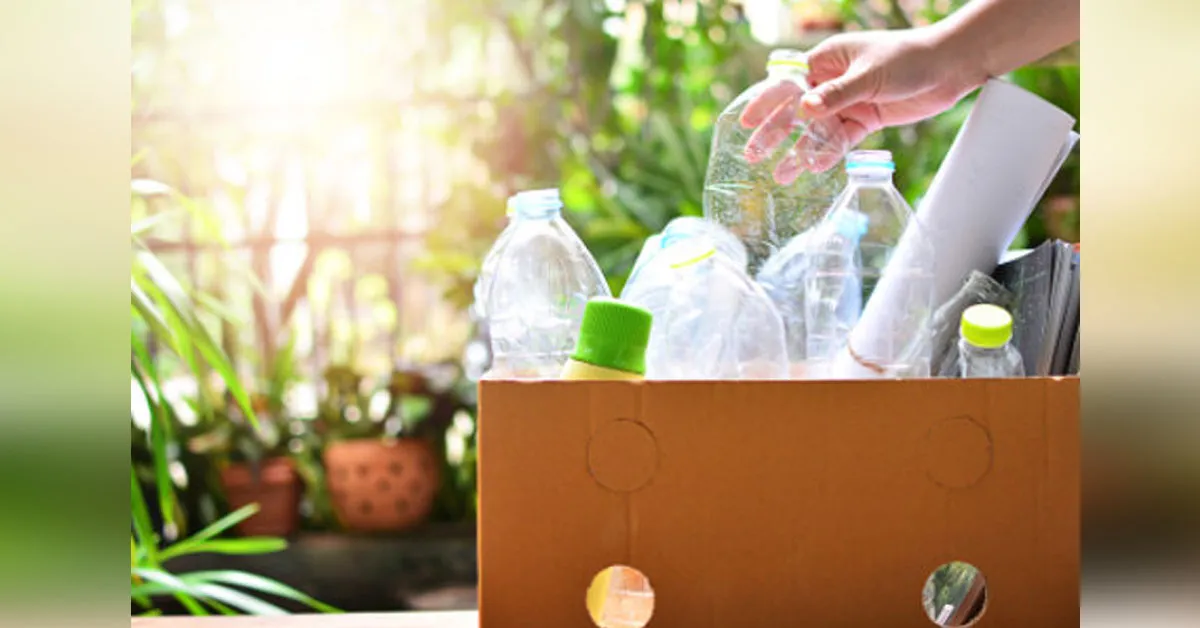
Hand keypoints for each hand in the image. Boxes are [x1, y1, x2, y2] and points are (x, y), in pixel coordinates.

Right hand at [740, 28, 985, 182]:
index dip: (764, 103)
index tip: (745, 123)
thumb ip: (837, 95)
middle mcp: (832, 82)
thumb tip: (803, 109)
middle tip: (754, 155)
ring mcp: (848, 103)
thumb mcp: (869, 75)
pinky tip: (814, 167)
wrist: (949, 66)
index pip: (787, 83)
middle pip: (796, 111)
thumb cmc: (908, 57)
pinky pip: (841, 140)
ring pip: (817, 131)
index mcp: (826, 61)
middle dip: (775, 134)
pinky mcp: (864, 120)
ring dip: (800, 151)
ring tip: (783, 174)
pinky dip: (828, 153)